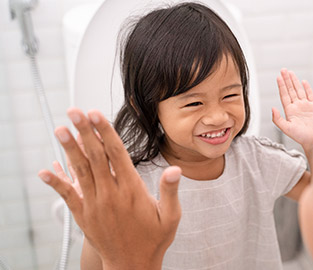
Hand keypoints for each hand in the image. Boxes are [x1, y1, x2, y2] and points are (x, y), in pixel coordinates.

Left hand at [38, 108, 181, 269]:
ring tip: (60, 129)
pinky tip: (45, 170)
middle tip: (74, 111)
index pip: (116, 155)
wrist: (132, 265)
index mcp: (132, 191)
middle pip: (95, 157)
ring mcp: (95, 205)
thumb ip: (170, 191)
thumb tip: (175, 169)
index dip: (105, 132)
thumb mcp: (170, 216)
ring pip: (80, 171)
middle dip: (84, 132)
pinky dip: (56, 182)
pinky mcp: (84, 215)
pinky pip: (68, 195)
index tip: (96, 115)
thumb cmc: (153, 239)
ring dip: (69, 149)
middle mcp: (111, 195)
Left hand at [272, 69, 312, 150]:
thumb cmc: (301, 137)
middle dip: (287, 80)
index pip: (284, 95)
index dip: (281, 86)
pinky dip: (307, 88)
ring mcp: (306, 106)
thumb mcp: (287, 129)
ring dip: (295, 81)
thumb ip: (278, 119)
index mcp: (290, 111)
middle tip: (283, 70)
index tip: (278, 77)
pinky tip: (303, 81)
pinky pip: (310, 95)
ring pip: (299, 90)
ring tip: (290, 72)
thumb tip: (272, 108)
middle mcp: (297, 107)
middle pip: (290, 90)